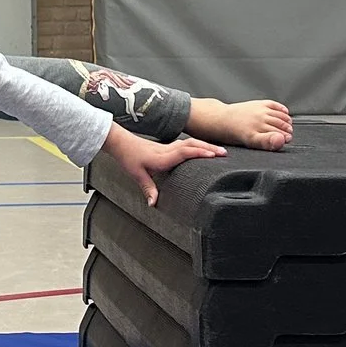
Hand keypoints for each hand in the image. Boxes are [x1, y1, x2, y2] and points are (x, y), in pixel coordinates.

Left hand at [99, 124, 224, 205]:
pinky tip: (204, 148)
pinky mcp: (167, 146)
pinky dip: (198, 145)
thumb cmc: (128, 157)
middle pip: (192, 145)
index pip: (185, 152)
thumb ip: (148, 189)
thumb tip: (153, 204)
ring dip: (206, 145)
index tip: (214, 156)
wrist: (120, 142)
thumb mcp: (137, 175)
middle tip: (225, 154)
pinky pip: (186, 143)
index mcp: (162, 157)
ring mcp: (168, 147)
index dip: (200, 153)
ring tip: (220, 151)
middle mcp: (168, 150)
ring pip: (191, 142)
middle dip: (209, 148)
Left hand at [229, 99, 290, 151]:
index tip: (287, 140)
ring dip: (286, 121)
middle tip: (290, 135)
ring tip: (288, 126)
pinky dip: (281, 109)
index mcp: (256, 132)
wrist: (220, 119)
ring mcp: (259, 110)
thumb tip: (281, 140)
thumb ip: (266, 142)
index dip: (284, 138)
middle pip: (280, 125)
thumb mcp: (249, 142)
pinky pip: (274, 105)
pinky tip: (285, 112)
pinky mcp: (258, 103)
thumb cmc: (232, 134)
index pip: (277, 136)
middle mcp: (258, 120)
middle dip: (287, 130)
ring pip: (279, 116)